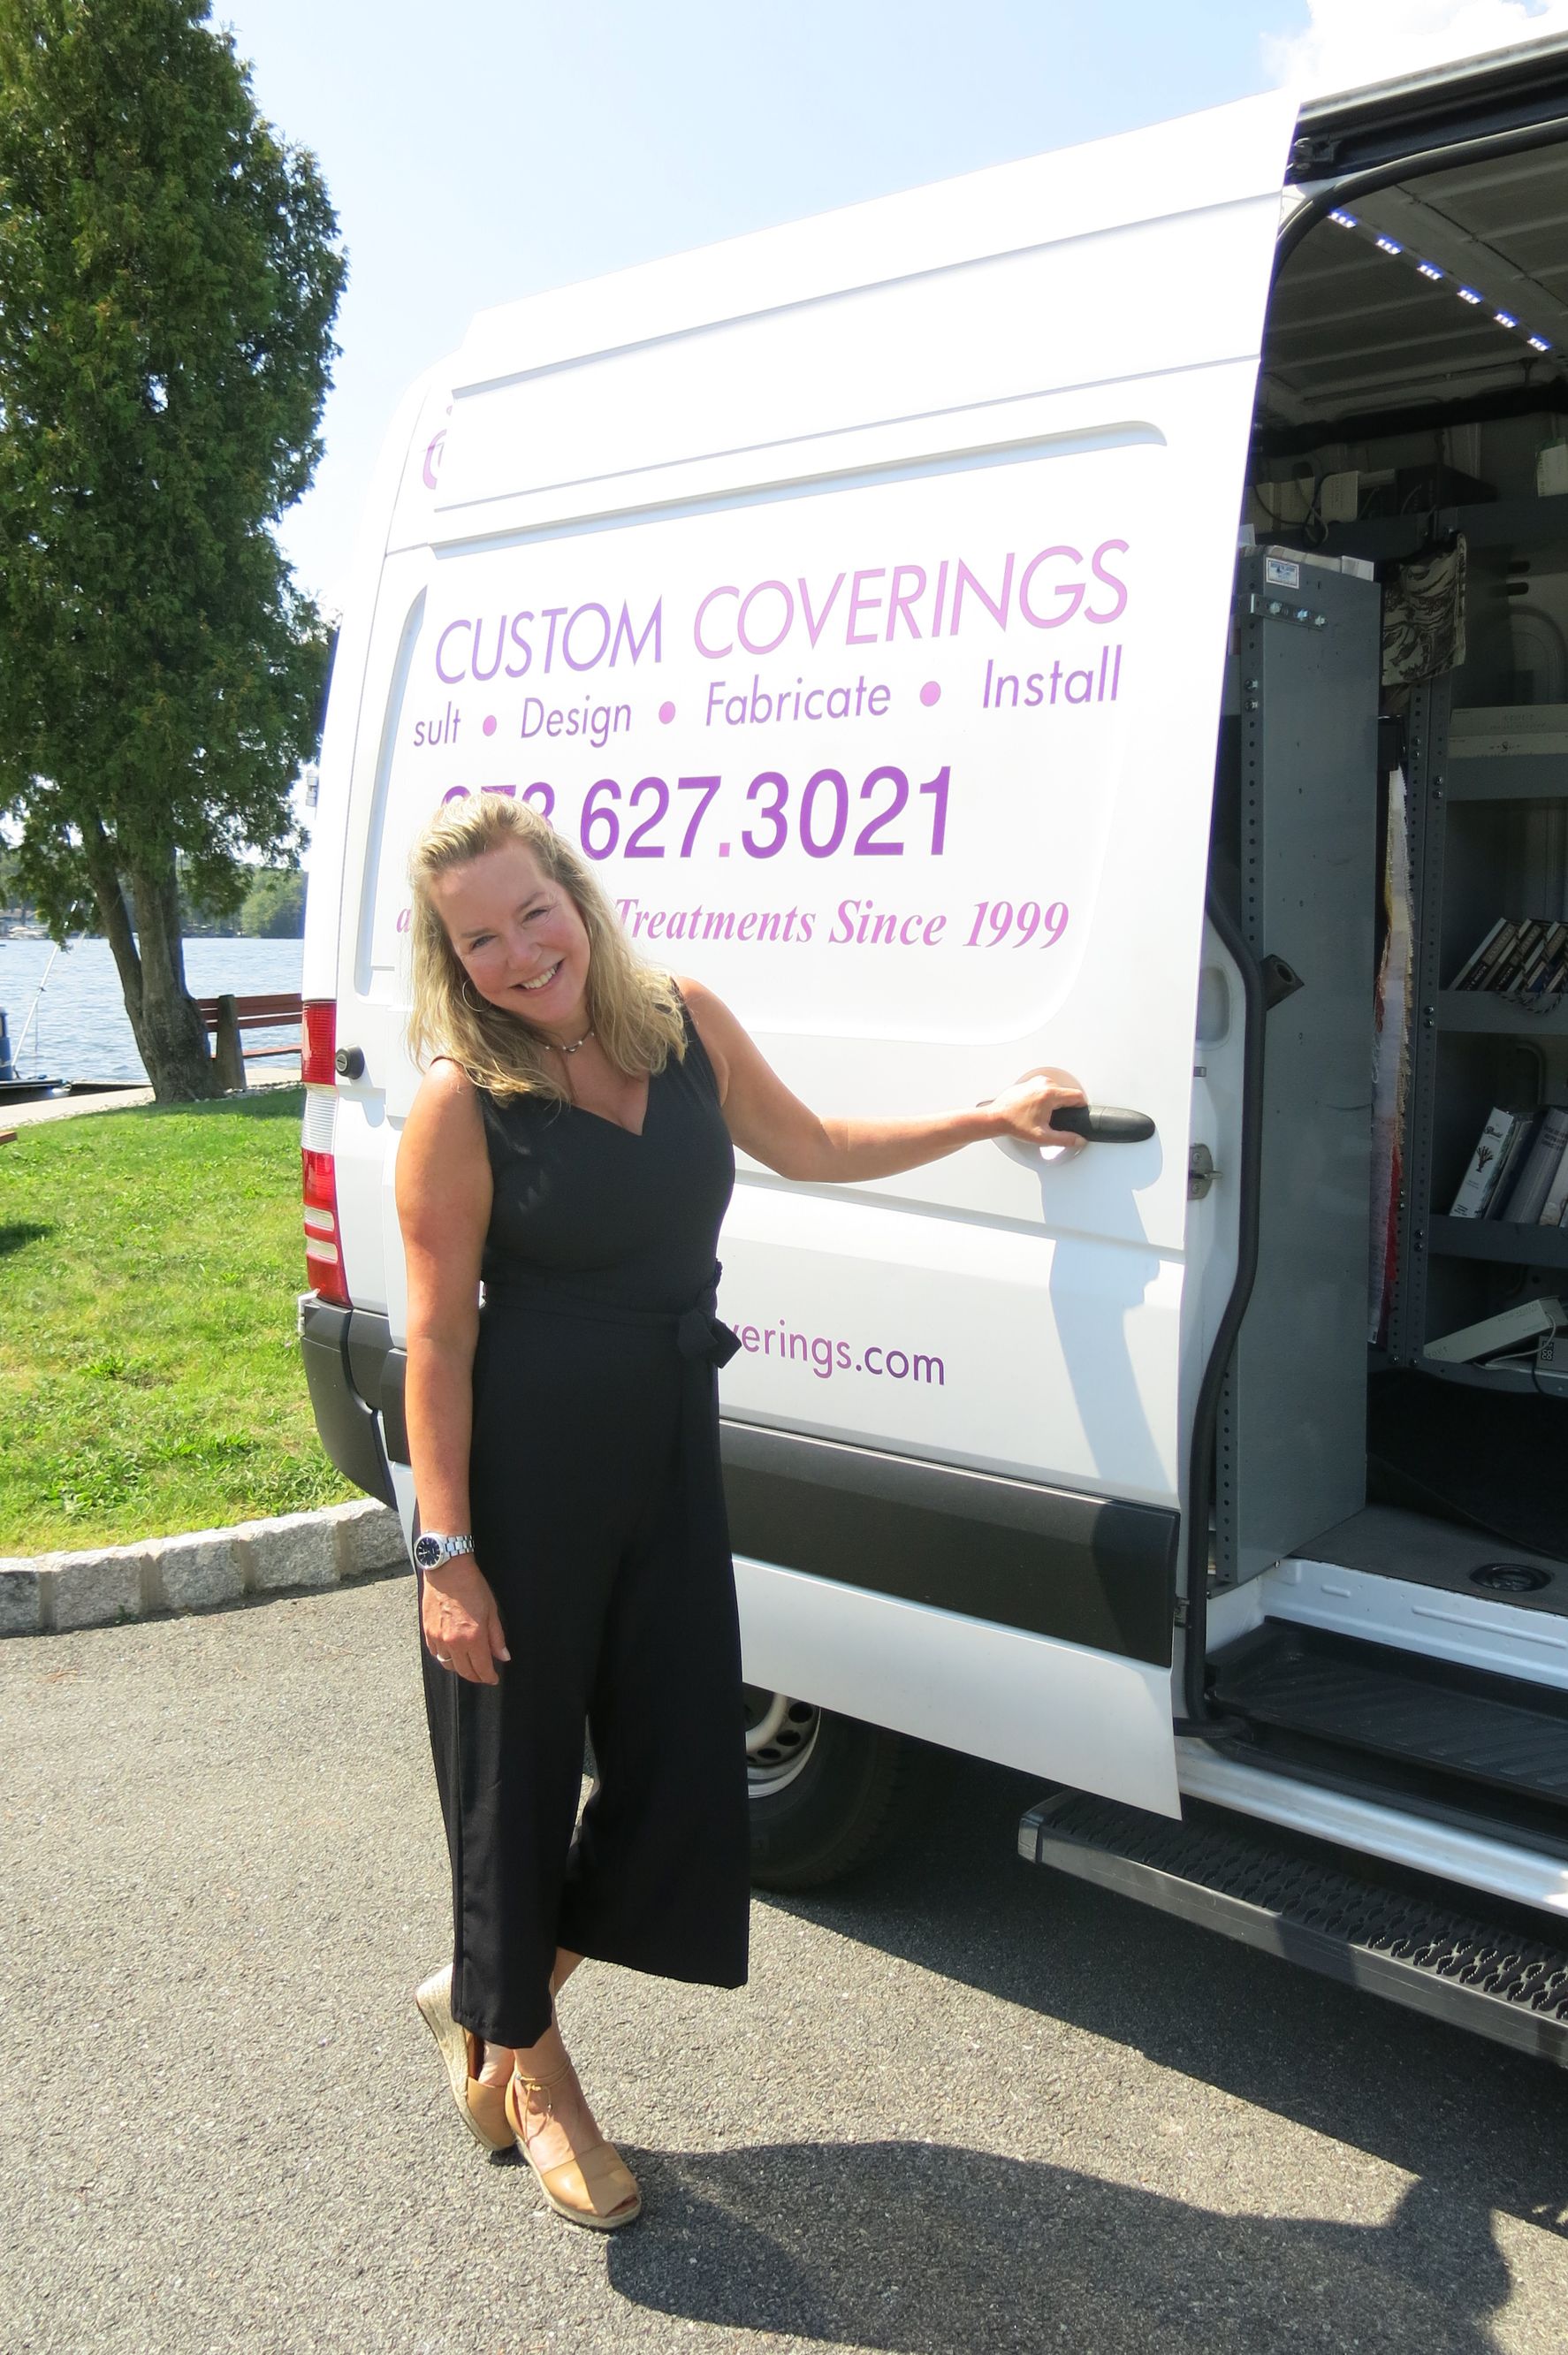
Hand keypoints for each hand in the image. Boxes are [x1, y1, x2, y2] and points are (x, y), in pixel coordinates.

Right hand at [421, 1558, 509, 1684]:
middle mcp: (454, 1642)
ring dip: (460, 1668)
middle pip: (464, 1671)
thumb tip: (503, 1657)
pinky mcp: (428, 1632)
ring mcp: (438, 1638)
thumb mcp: (492, 1610)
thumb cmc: (472, 1587)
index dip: (489, 1677)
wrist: (447, 1570)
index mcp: (473, 1638)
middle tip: (483, 1675)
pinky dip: (445, 1657)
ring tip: (468, 1664)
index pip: (481, 1668)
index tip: (493, 1678)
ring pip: (448, 1665)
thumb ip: (497, 1637)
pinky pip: (436, 1654)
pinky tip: (452, 1652)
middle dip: (476, 1676)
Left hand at [985, 1065, 1088, 1149]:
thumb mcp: (1042, 1136)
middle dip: (1066, 1106)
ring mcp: (1037, 1081)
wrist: (996, 1117)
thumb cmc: (1014, 1124)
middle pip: (1067, 1093)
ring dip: (1056, 1102)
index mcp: (1050, 1094)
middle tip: (1055, 1119)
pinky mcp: (1031, 1082)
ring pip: (1058, 1090)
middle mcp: (1044, 1083)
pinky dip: (1047, 1097)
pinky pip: (1047, 1088)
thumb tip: (1078, 1140)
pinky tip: (1038, 1108)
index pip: (1078, 1096)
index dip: (1081, 1107)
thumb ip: (1064, 1139)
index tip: (1077, 1115)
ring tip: (1044, 1114)